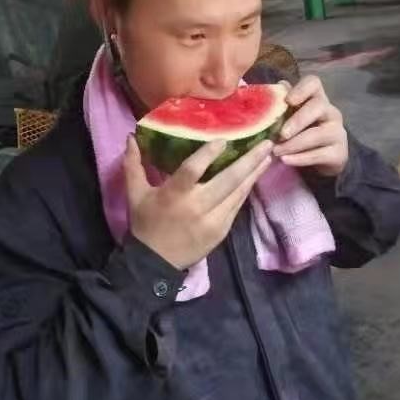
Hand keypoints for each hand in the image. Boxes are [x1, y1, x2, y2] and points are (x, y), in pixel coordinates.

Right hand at [124, 135, 272, 270]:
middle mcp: (196, 206)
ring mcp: (212, 221)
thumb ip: (133, 165)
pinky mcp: (222, 231)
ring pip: (238, 193)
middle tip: (268, 144)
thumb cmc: (145, 224)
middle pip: (228, 180)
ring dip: (255, 173)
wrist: (156, 262)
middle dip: (250, 161)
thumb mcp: (135, 194)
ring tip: (268, 156)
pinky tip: (255, 176)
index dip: (209, 154)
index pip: (193, 170)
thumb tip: (130, 137)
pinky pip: (237, 206)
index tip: (225, 139)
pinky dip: (246, 190)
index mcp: (174, 195)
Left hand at [272, 76, 348, 177]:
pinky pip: (320, 154)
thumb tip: (277, 88)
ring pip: (318, 134)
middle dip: (298, 120)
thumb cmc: (302, 133)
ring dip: (294, 144)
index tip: (287, 101)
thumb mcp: (291, 118)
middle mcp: (331, 112)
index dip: (301, 89)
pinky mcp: (339, 153)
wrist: (323, 161)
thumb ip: (283, 105)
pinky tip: (286, 160)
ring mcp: (338, 132)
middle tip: (280, 134)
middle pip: (318, 106)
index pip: (313, 83)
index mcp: (317, 99)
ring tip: (276, 151)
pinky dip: (301, 158)